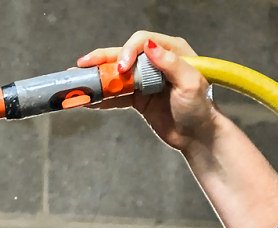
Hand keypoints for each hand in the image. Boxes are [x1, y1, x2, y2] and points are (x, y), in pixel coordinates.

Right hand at [77, 31, 220, 152]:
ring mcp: (144, 81)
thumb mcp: (189, 82)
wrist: (197, 134)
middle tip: (82, 65)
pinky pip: (116, 95)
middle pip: (123, 55)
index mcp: (171, 51)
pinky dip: (102, 98)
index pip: (142, 42)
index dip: (127, 51)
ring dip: (97, 79)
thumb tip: (149, 47)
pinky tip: (88, 100)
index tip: (121, 68)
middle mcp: (155, 62)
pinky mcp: (138, 98)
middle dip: (102, 60)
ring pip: (116, 75)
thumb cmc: (199, 107)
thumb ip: (170, 63)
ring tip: (78, 81)